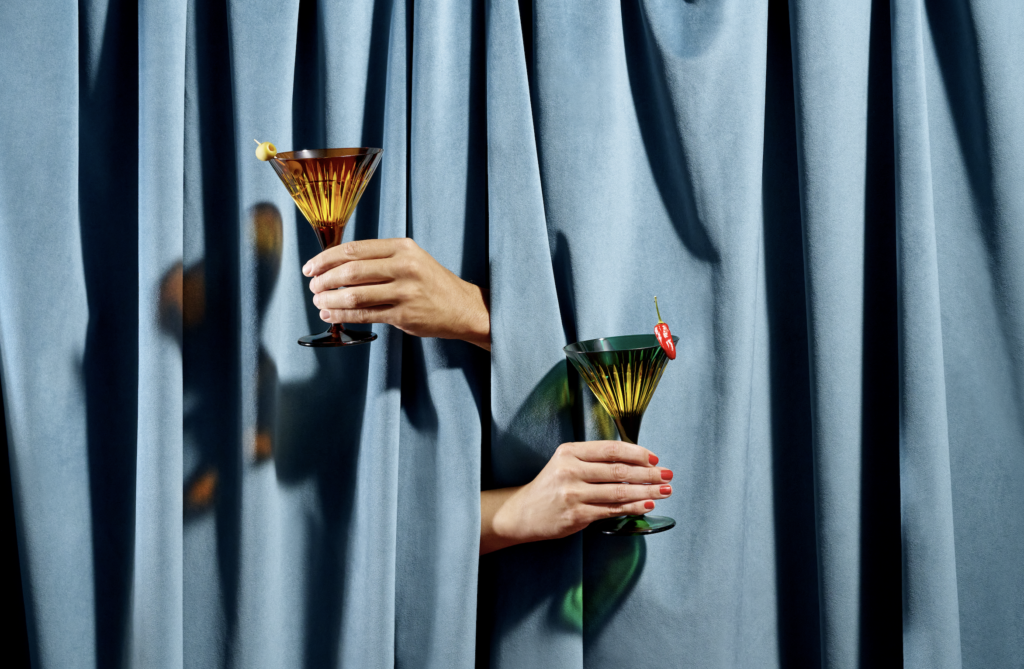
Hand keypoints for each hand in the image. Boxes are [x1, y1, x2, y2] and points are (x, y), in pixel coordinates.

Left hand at [303, 238, 489, 349]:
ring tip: (319, 302)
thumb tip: (335, 265)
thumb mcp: (410, 258)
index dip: (326, 258)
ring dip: (330, 300)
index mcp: (402, 247)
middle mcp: (404, 266)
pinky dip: (343, 316)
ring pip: (354, 295)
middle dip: (324, 280)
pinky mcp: (404, 315)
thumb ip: (378, 258)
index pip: (354, 249)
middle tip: (313, 286)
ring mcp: (405, 292)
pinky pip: (365, 315)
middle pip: (351, 271)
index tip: (311, 267)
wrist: (462, 307)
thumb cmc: (431, 282)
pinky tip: (332, 315)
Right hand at [480, 441, 672, 553]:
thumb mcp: (566, 463)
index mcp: (570, 452)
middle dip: (648, 473)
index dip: (637, 453)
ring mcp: (573, 493)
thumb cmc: (551, 486)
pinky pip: (612, 510)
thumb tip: (636, 462)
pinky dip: (633, 507)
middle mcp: (570, 470)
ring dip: (647, 491)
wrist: (524, 512)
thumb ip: (595, 461)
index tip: (654, 458)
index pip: (611, 449)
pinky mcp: (576, 514)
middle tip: (668, 475)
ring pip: (619, 491)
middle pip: (619, 470)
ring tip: (664, 491)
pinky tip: (647, 506)